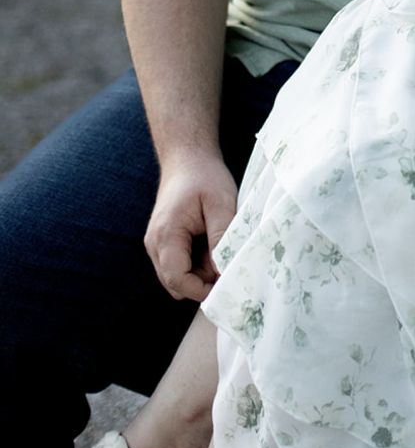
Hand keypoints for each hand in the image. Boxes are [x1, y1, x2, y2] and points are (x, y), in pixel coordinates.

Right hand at [145, 154, 237, 301]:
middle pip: (175, 283)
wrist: (188, 157)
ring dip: (199, 272)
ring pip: (176, 276)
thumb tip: (222, 271)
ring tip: (217, 247)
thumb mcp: (221, 203)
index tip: (226, 284)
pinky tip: (209, 243)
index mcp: (166, 235)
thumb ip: (221, 238)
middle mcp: (154, 244)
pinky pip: (178, 264)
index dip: (201, 289)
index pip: (177, 280)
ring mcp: (156, 244)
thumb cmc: (205, 176)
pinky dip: (195, 263)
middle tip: (225, 263)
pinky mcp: (163, 242)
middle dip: (202, 282)